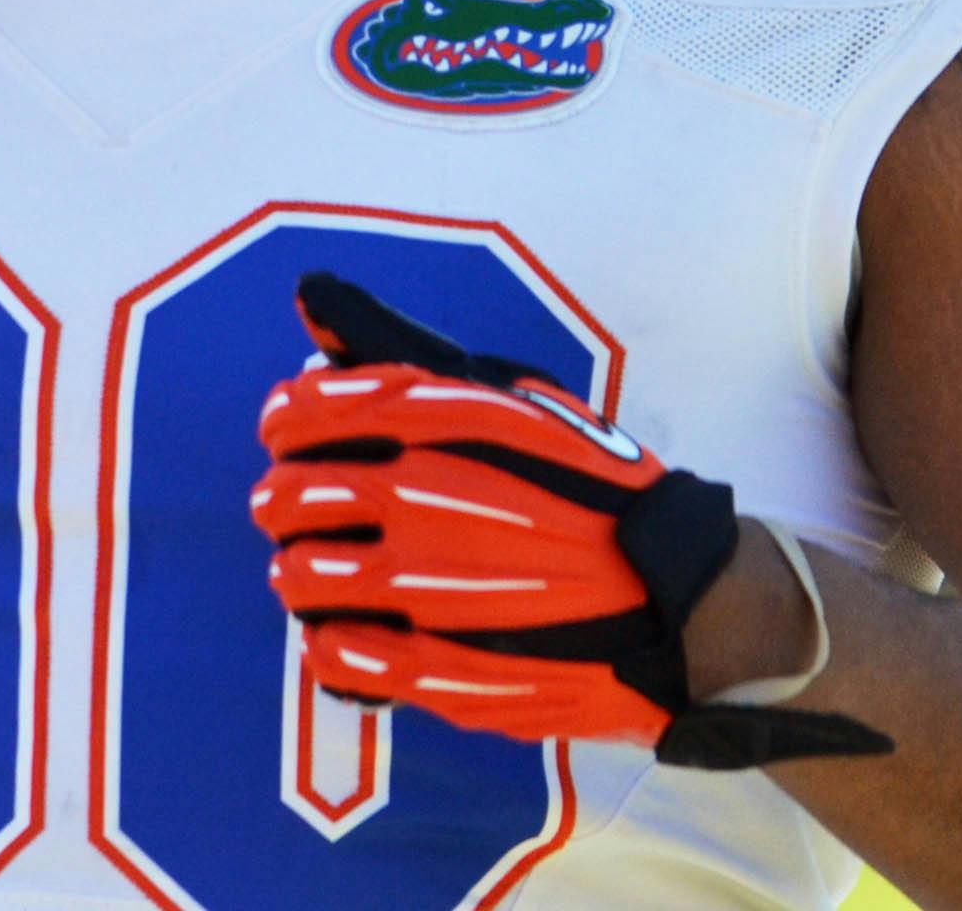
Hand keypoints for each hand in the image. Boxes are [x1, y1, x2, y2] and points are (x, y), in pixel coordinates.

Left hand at [249, 274, 888, 768]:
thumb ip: (407, 353)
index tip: (287, 433)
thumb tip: (311, 294)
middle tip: (296, 511)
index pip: (308, 412)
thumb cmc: (593, 490)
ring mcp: (430, 588)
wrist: (679, 598)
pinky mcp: (444, 667)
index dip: (284, 422)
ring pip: (299, 579)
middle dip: (282, 500)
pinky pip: (339, 657)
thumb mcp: (516, 398)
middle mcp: (427, 498)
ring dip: (296, 573)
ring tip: (313, 574)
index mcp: (445, 424)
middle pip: (290, 498)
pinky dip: (326, 644)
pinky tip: (343, 633)